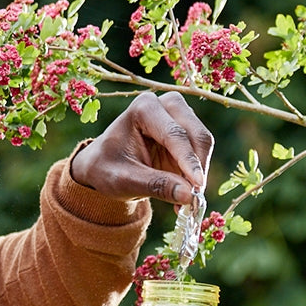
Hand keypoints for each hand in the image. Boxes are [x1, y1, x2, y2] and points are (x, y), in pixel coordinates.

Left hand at [70, 90, 212, 205]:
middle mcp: (166, 105)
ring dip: (199, 173)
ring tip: (187, 201)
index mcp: (144, 108)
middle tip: (195, 197)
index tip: (197, 185)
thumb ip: (156, 185)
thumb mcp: (124, 180)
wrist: (102, 166)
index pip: (174, 134)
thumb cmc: (106, 168)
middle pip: (195, 134)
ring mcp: (179, 116)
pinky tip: (185, 194)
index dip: (188, 161)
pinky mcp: (187, 131)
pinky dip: (197, 174)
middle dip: (198, 167)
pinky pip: (201, 154)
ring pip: (203, 144)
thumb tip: (189, 196)